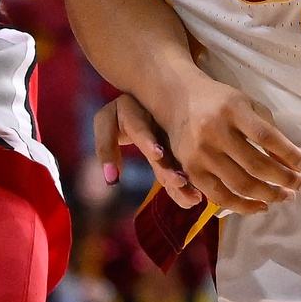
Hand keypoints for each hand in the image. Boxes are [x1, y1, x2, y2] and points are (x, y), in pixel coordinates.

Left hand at [93, 93, 199, 208]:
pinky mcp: (180, 148)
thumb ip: (106, 149)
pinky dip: (186, 183)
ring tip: (194, 197)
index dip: (149, 141)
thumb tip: (111, 179)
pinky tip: (195, 199)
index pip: (141, 129)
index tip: (158, 154)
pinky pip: (181, 167)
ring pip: (177, 159)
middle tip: (180, 182)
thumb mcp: (106, 125)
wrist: (139, 103)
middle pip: (165, 147)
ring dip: (185, 179)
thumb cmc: (119, 116)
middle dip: (171, 167)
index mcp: (137, 116)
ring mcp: (173, 136)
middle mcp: (159, 124)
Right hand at [151, 76, 300, 214]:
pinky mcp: (192, 171)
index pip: (266, 136)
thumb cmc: (221, 103)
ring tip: (286, 197)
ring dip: (269, 195)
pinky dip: (243, 206)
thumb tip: (292, 165)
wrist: (178, 99)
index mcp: (232, 110)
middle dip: (284, 180)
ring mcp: (201, 154)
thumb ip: (270, 131)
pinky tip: (261, 207)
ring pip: (240, 184)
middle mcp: (214, 131)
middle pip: (255, 164)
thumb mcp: (247, 105)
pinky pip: (220, 196)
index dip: (288, 154)